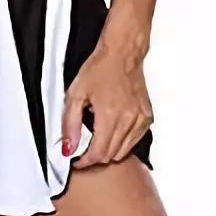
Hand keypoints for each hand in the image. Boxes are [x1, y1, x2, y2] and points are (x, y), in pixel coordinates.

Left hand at [61, 42, 153, 169]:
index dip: (85, 161)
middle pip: (111, 155)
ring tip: (96, 138)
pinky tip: (112, 129)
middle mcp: (129, 120)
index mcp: (110, 115)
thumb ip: (70, 124)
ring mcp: (141, 119)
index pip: (98, 153)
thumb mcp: (75, 94)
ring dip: (108, 151)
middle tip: (83, 149)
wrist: (122, 53)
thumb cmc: (99, 68)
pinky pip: (135, 140)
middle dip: (94, 157)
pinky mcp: (147, 117)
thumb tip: (68, 148)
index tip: (76, 160)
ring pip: (124, 151)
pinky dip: (122, 142)